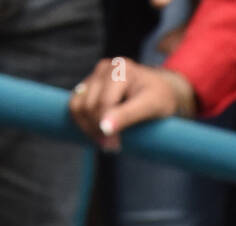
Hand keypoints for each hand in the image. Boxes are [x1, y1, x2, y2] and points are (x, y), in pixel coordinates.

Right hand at [69, 57, 195, 150]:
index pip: (104, 103)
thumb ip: (127, 115)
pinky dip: (82, 122)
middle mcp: (105, 68)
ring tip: (105, 140)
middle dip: (98, 130)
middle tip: (112, 147)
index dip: (106, 128)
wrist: (160, 92)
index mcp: (122, 68)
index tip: (114, 148)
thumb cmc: (159, 99)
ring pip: (77, 107)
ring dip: (88, 128)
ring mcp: (94, 76)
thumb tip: (104, 128)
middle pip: (89, 106)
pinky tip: (97, 131)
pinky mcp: (87, 85)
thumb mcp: (150, 107)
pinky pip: (75, 107)